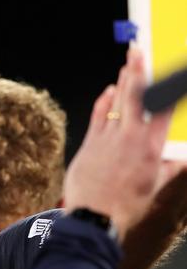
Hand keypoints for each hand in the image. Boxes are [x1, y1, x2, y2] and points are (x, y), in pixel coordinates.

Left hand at [64, 48, 173, 238]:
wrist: (92, 217)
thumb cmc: (125, 206)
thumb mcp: (153, 188)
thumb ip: (168, 170)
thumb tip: (181, 161)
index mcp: (152, 148)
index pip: (164, 110)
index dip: (169, 88)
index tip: (172, 74)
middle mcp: (131, 138)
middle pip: (137, 97)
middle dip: (139, 71)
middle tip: (139, 51)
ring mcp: (108, 138)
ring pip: (117, 102)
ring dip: (123, 81)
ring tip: (128, 62)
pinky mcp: (90, 143)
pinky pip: (99, 115)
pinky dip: (104, 101)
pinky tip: (110, 90)